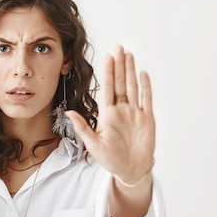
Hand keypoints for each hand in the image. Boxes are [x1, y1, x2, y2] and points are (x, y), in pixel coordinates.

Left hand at [66, 45, 154, 183]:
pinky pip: (146, 99)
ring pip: (133, 87)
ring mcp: (135, 113)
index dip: (108, 72)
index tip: (107, 57)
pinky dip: (145, 86)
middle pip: (121, 83)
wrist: (130, 170)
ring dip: (131, 71)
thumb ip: (82, 127)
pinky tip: (143, 73)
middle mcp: (121, 110)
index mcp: (107, 114)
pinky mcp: (147, 119)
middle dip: (119, 65)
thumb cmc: (110, 159)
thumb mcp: (93, 144)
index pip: (107, 88)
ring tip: (129, 55)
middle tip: (119, 47)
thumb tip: (68, 112)